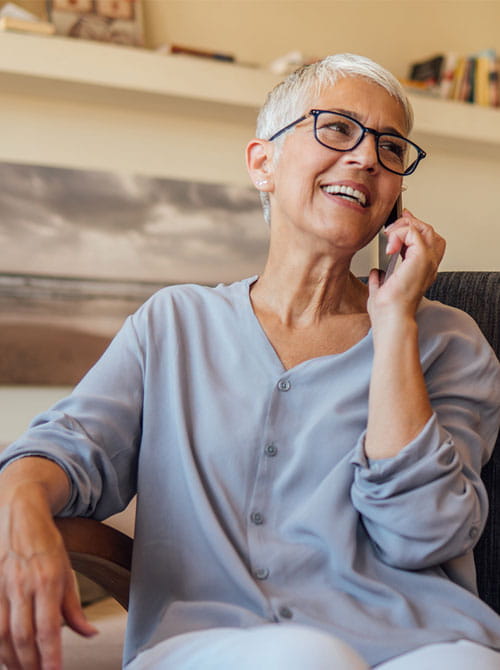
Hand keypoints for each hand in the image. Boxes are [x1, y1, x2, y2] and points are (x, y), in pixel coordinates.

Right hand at [0, 484, 96, 669]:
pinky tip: (5, 655)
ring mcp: (2, 586)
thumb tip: (89, 633)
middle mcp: (23, 585)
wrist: (19, 514)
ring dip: (11, 659)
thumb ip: (74, 607)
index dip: (50, 656)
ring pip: (2, 634)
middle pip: (23, 636)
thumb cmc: (45, 543)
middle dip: (30, 664)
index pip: (48, 628)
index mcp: (48, 580)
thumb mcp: (66, 570)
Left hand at [368, 209, 445, 321]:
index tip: (395, 226)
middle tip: (391, 229)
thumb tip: (375, 273)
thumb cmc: (387, 311)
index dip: (412, 228)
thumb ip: (379, 280)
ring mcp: (428, 261)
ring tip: (390, 236)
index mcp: (421, 271)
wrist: (391, 317)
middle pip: (429, 231)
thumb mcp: (380, 290)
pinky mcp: (421, 258)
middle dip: (409, 223)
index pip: (426, 241)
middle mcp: (428, 265)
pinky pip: (413, 232)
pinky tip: (389, 247)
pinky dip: (399, 233)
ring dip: (404, 226)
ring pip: (425, 228)